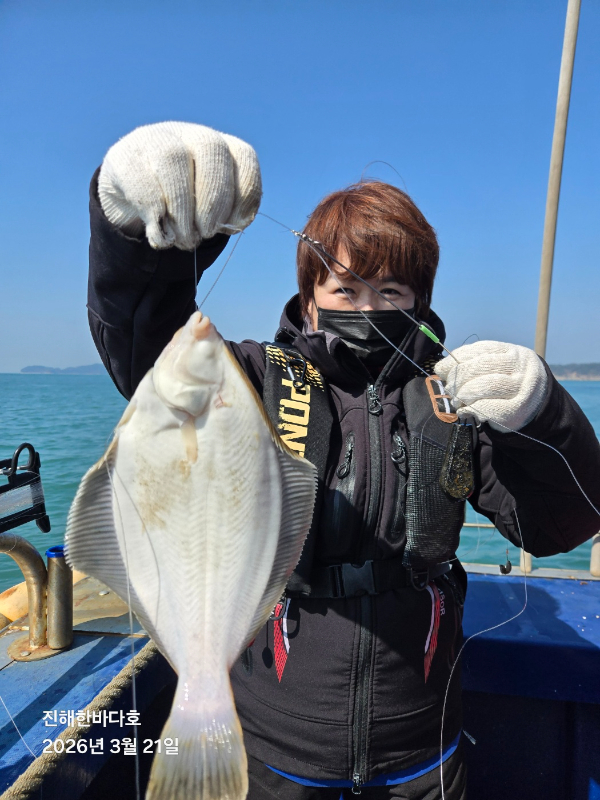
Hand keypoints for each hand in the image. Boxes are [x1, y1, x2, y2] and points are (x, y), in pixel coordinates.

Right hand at [98, 121, 261, 249]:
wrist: (131, 196)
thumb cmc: (180, 206)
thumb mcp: (207, 212)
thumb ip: (224, 216)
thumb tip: (231, 224)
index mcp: (219, 148)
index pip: (243, 156)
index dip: (245, 194)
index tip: (234, 225)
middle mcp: (189, 134)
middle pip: (211, 149)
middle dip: (212, 201)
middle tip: (206, 233)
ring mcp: (154, 140)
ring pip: (174, 159)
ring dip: (183, 209)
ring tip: (182, 238)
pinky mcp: (124, 156)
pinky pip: (142, 181)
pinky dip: (156, 214)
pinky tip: (160, 234)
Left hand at [435, 340, 547, 430]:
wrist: (536, 408)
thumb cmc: (508, 384)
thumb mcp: (496, 368)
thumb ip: (473, 364)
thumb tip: (440, 368)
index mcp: (513, 352)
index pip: (481, 349)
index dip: (457, 358)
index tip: (441, 369)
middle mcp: (520, 367)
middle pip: (482, 366)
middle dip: (459, 377)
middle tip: (449, 388)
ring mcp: (521, 388)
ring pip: (486, 385)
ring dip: (464, 394)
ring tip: (456, 400)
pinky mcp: (518, 410)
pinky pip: (490, 407)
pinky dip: (471, 409)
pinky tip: (464, 411)